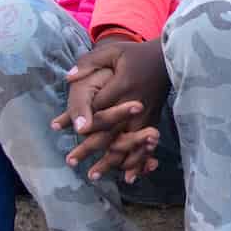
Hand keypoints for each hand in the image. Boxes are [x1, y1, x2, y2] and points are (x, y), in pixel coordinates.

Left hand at [53, 39, 169, 181]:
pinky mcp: (151, 121)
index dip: (81, 118)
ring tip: (92, 175)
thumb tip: (68, 77)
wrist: (168, 59)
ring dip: (110, 161)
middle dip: (89, 148)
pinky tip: (128, 178)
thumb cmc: (136, 55)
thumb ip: (89, 62)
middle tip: (69, 161)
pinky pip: (142, 145)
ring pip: (125, 143)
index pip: (98, 106)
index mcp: (122, 86)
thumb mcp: (113, 51)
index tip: (61, 129)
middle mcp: (133, 105)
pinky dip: (136, 162)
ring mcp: (145, 115)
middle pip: (109, 130)